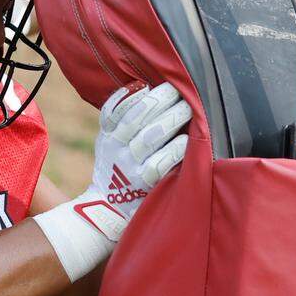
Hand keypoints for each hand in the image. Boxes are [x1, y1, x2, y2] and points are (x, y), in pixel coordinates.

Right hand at [92, 82, 189, 220]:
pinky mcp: (144, 184)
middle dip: (160, 101)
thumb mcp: (108, 142)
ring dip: (171, 120)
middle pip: (135, 119)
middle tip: (180, 91)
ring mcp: (129, 167)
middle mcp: (115, 149)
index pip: (114, 110)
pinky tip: (185, 139)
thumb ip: (119, 118)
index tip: (149, 84)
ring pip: (148, 138)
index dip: (131, 96)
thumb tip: (142, 88)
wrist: (107, 210)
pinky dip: (173, 149)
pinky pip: (159, 164)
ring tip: (188, 108)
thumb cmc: (116, 168)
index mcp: (107, 136)